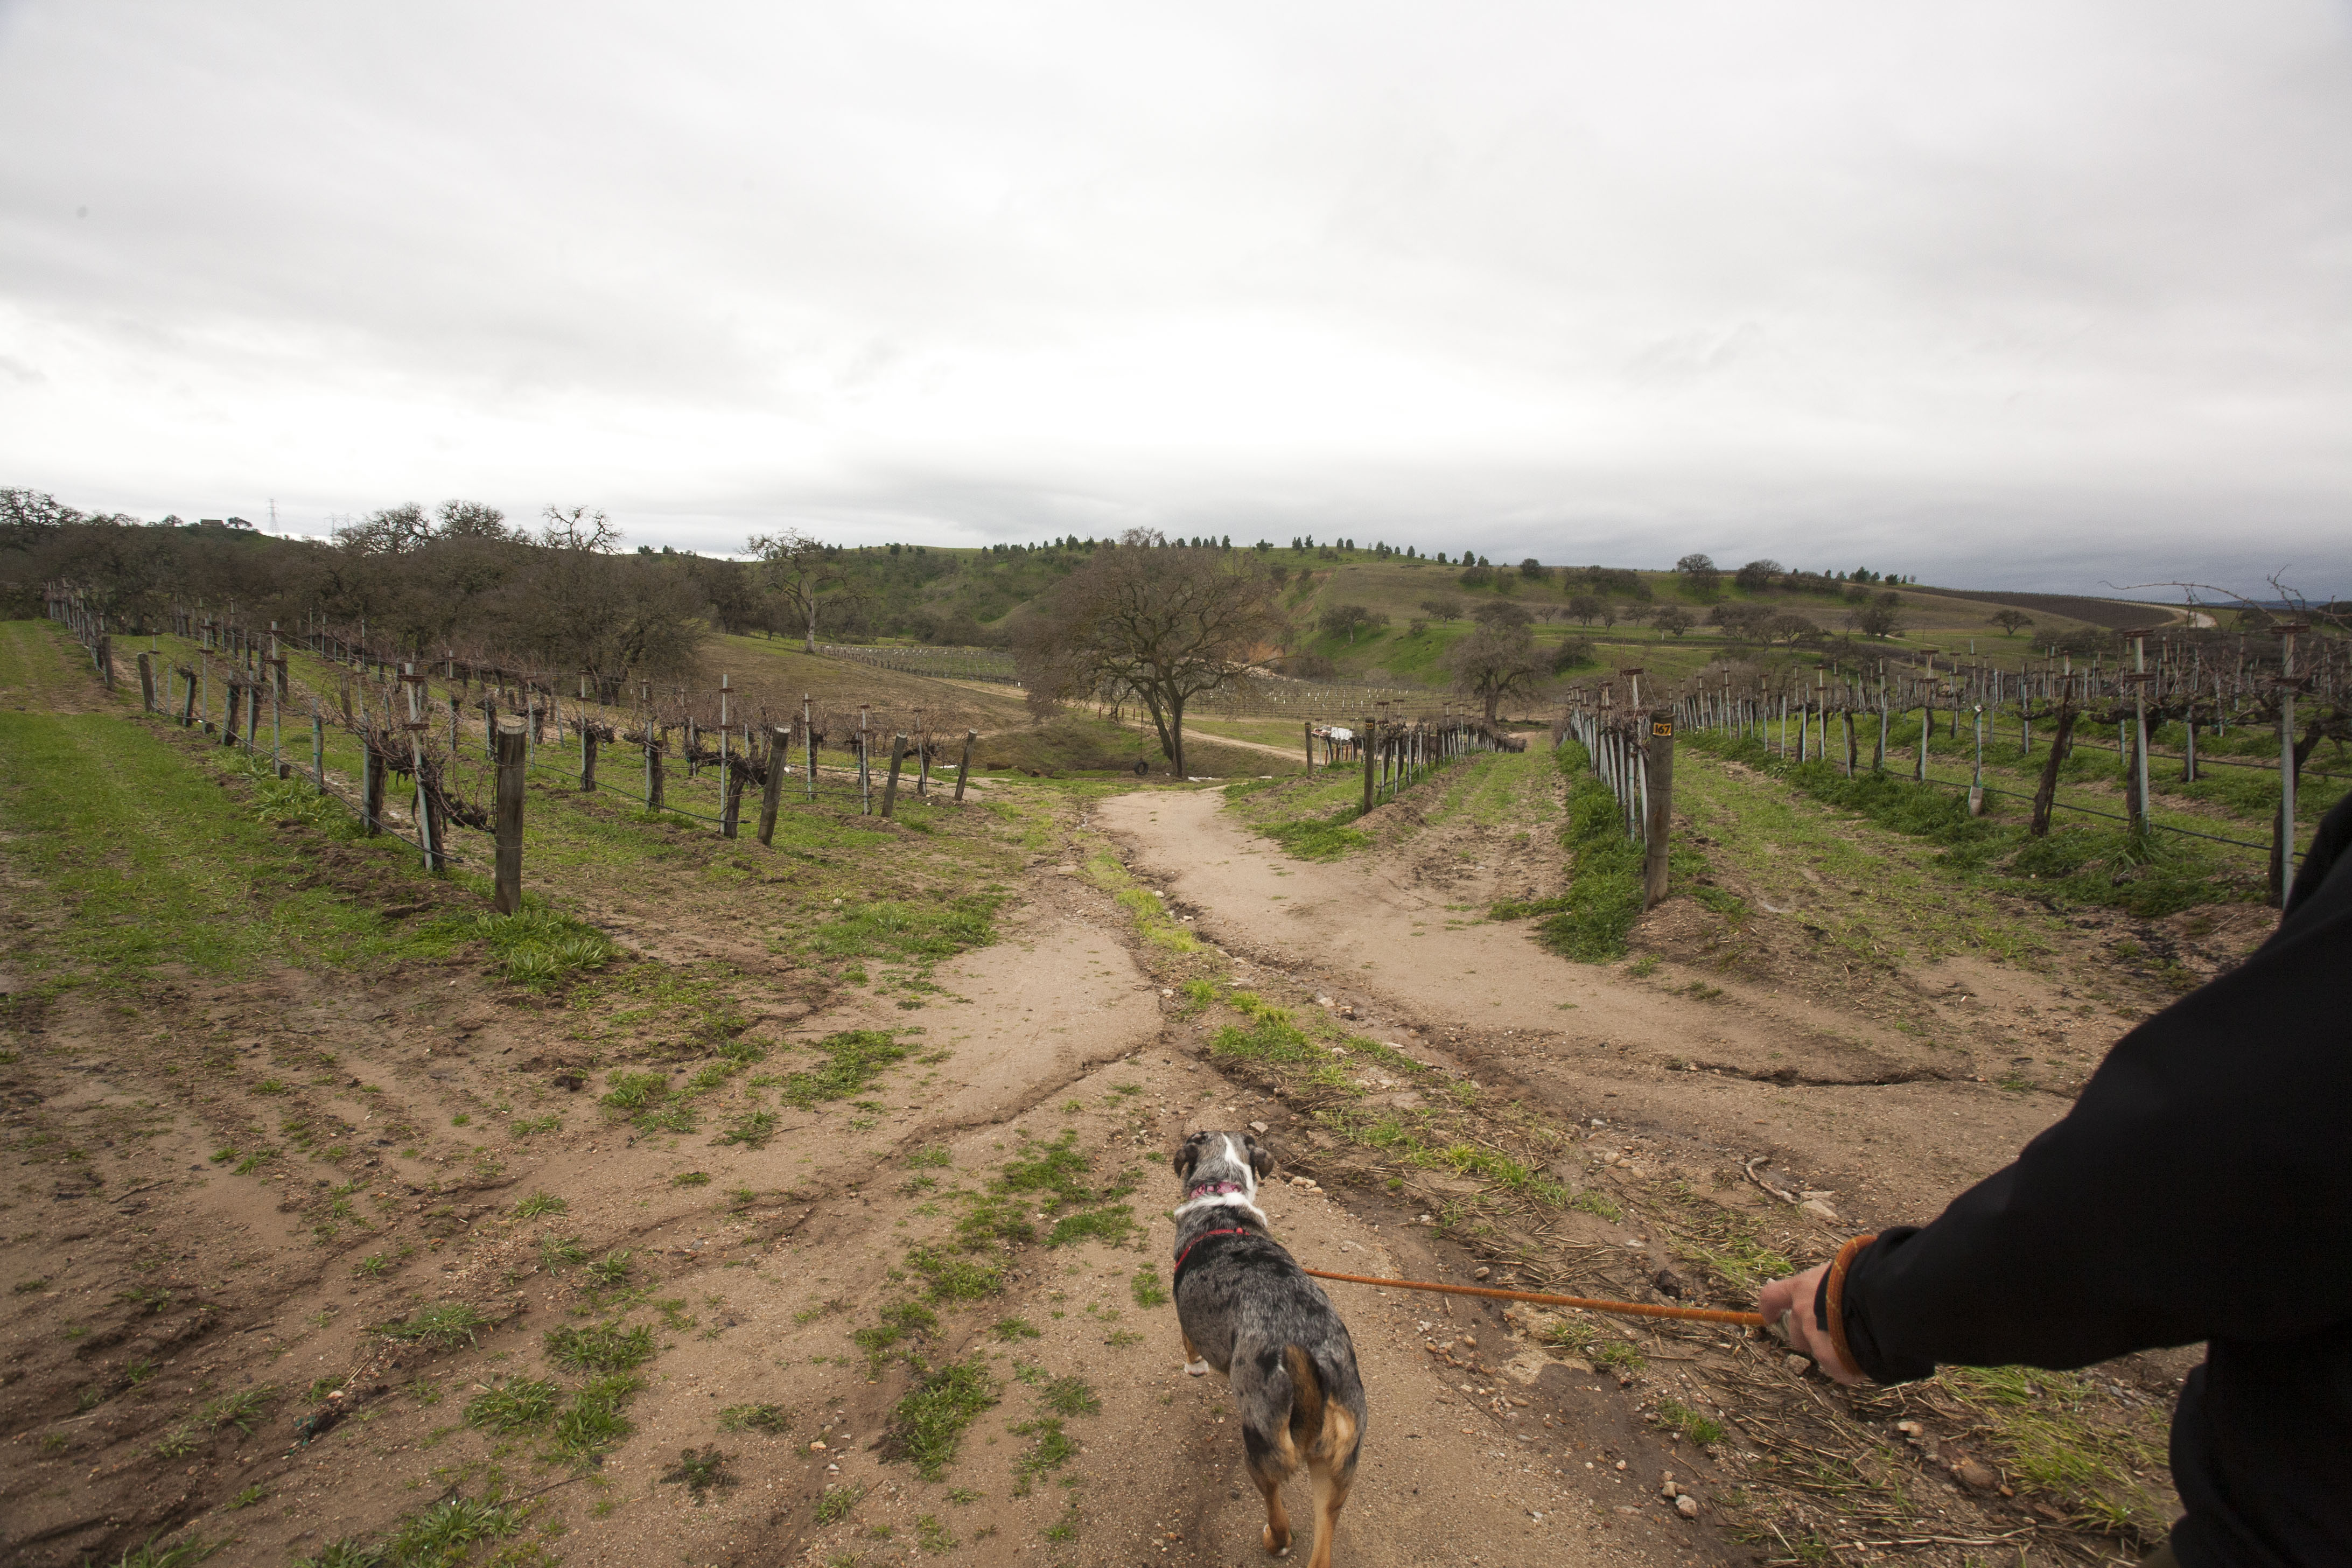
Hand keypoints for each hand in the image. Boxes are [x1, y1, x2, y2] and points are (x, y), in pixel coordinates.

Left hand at [1758, 1263, 1864, 1385]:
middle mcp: (1803, 1311)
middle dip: (1811, 1334)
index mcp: (1804, 1286)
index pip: (1773, 1295)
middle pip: (1796, 1331)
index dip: (1770, 1307)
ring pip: (1815, 1350)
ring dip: (1830, 1350)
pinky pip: (1838, 1369)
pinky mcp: (1829, 1356)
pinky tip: (1869, 1358)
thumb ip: (1836, 1281)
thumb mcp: (1847, 1268)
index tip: (1770, 1316)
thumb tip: (1845, 1281)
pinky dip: (1851, 1368)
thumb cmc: (1869, 1274)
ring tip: (1859, 1341)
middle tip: (1836, 1331)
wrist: (1885, 1294)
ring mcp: (1814, 1335)